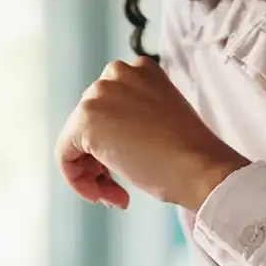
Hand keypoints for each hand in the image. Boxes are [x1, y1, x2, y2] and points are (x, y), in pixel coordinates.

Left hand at [56, 56, 248, 211]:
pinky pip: (64, 155)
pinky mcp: (85, 120)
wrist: (200, 166)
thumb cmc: (190, 153)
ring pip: (76, 140)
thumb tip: (107, 138)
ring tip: (117, 196)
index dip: (116, 142)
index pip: (110, 108)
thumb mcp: (161, 119)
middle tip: (121, 190)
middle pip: (90, 122)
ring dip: (94, 174)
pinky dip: (78, 180)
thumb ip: (134, 117)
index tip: (133, 167)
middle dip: (102, 161)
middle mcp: (116, 72)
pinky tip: (104, 196)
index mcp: (141, 69)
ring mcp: (99, 93)